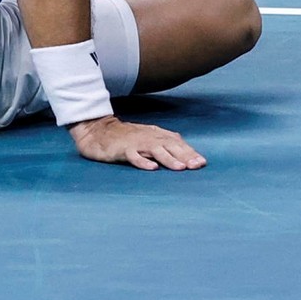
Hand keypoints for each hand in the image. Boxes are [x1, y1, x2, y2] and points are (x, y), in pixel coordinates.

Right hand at [68, 115, 205, 170]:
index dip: (190, 152)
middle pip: (170, 146)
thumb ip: (164, 144)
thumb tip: (184, 153)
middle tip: (198, 166)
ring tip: (180, 168)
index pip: (177, 143)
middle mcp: (149, 137)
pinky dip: (143, 162)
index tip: (202, 163)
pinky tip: (151, 168)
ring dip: (169, 159)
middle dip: (185, 156)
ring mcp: (136, 142)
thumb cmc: (126, 137)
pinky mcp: (122, 149)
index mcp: (156, 135)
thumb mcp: (147, 138)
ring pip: (155, 150)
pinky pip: (134, 156)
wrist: (98, 130)